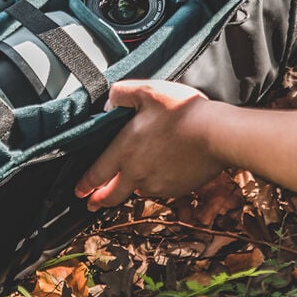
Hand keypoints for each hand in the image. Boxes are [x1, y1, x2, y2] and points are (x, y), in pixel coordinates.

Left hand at [74, 80, 225, 210]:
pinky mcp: (176, 189)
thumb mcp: (146, 91)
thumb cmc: (182, 111)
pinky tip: (158, 171)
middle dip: (99, 200)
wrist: (218, 135)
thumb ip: (120, 94)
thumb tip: (107, 103)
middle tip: (91, 204)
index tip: (78, 192)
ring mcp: (157, 185)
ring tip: (128, 182)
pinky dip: (153, 184)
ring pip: (137, 191)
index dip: (85, 184)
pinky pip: (158, 189)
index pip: (97, 174)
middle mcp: (137, 174)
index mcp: (124, 152)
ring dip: (129, 189)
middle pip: (112, 195)